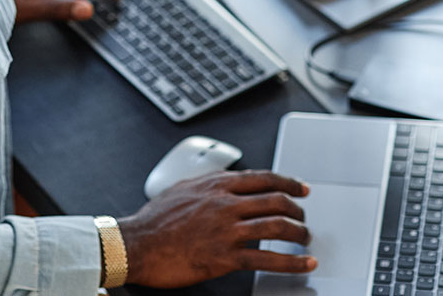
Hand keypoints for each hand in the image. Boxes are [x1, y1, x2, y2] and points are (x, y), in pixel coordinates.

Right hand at [117, 170, 315, 287]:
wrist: (136, 244)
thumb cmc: (154, 220)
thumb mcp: (182, 189)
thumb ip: (207, 185)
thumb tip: (222, 182)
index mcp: (216, 185)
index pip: (263, 178)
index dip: (288, 182)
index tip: (301, 189)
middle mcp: (225, 203)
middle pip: (276, 200)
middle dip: (297, 210)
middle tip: (304, 219)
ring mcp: (226, 230)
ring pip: (276, 227)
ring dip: (299, 234)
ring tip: (306, 240)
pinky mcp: (224, 256)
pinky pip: (266, 259)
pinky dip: (291, 262)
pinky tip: (303, 264)